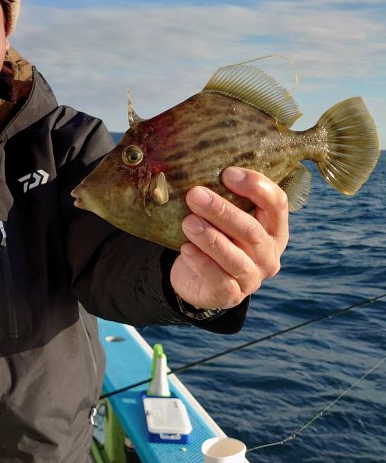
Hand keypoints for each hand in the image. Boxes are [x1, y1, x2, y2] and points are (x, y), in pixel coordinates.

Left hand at [170, 167, 288, 310]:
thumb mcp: (222, 218)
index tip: (227, 173)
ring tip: (188, 221)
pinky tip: (186, 248)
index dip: (256, 186)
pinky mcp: (231, 296)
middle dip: (223, 211)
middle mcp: (269, 255)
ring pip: (236, 258)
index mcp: (274, 229)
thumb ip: (221, 197)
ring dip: (211, 238)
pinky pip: (219, 279)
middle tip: (195, 194)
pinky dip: (202, 263)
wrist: (198, 280)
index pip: (277, 204)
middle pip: (252, 231)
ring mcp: (253, 278)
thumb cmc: (214, 238)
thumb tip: (197, 166)